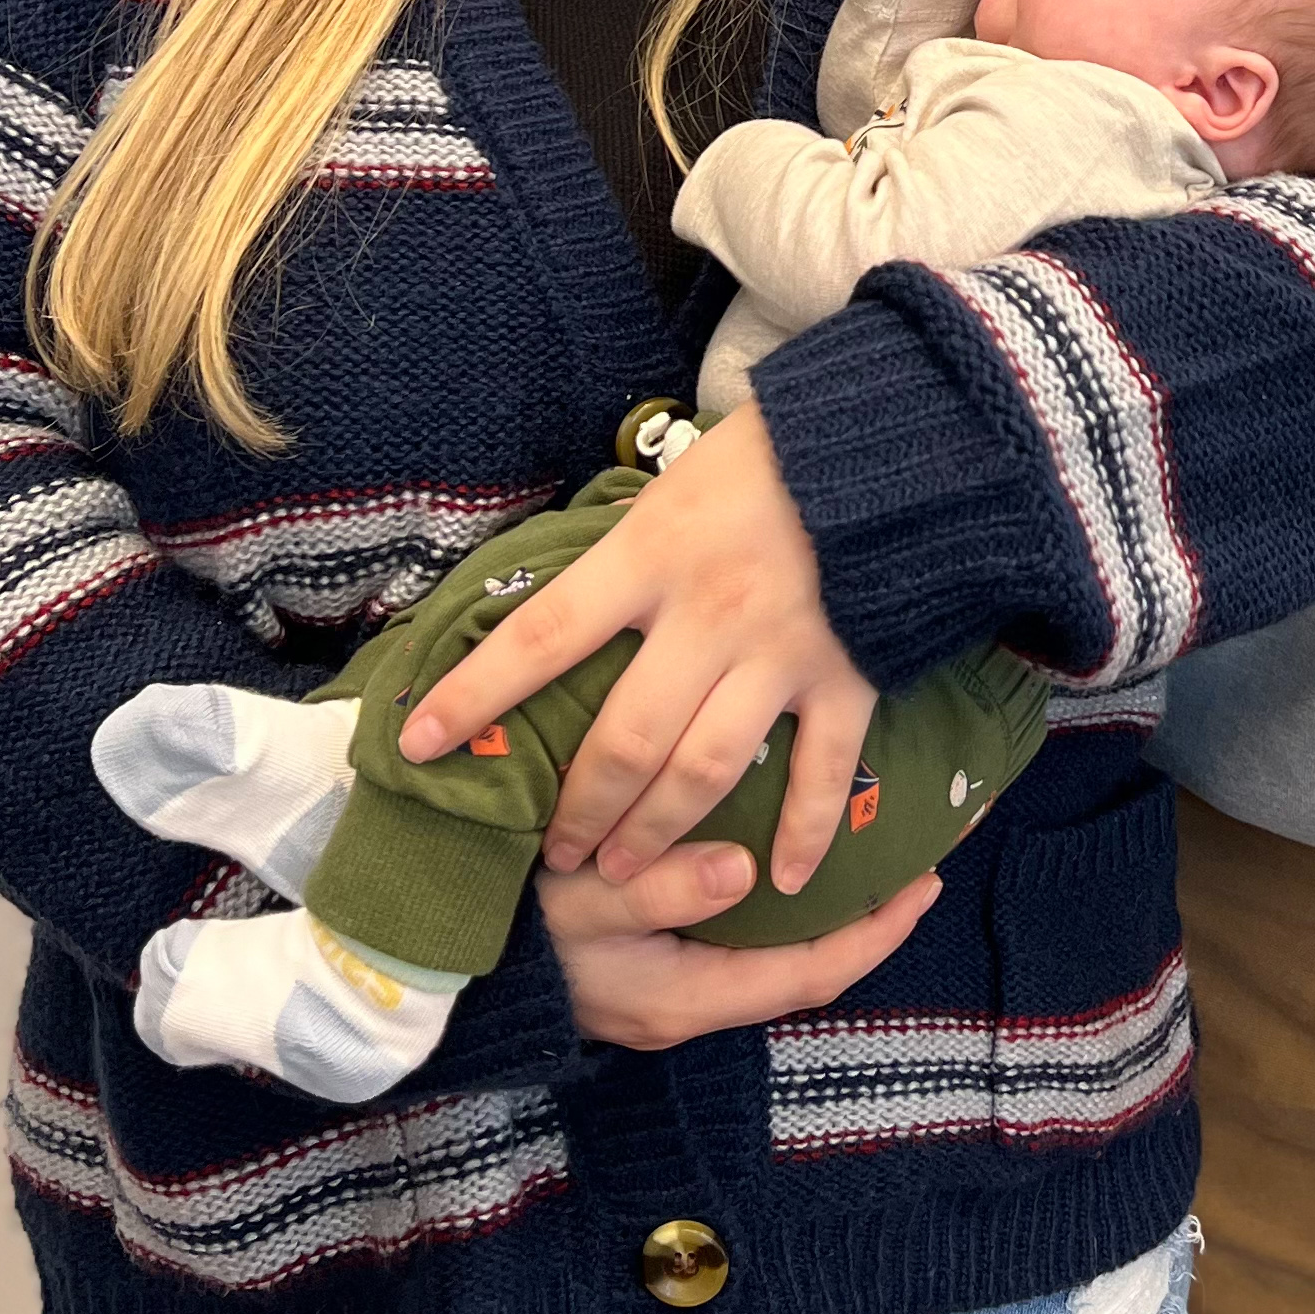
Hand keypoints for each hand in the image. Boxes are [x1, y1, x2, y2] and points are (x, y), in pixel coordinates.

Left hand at [397, 406, 876, 898]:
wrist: (897, 431)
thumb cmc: (775, 448)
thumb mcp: (675, 482)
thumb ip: (629, 550)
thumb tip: (571, 610)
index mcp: (650, 556)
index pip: (541, 637)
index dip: (474, 695)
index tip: (417, 745)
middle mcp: (707, 614)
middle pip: (622, 739)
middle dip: (579, 810)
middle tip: (554, 857)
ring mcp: (779, 652)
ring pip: (703, 770)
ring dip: (655, 832)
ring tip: (622, 873)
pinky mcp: (847, 674)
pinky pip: (822, 772)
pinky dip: (805, 834)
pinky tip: (784, 882)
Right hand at [537, 854, 940, 1052]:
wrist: (434, 975)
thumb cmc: (509, 934)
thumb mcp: (581, 904)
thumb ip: (661, 887)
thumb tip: (743, 868)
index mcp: (686, 998)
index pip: (809, 974)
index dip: (873, 933)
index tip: (924, 882)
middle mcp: (687, 1005)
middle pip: (800, 971)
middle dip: (858, 921)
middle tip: (908, 858)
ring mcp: (664, 993)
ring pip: (767, 956)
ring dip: (815, 911)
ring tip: (856, 851)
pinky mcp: (644, 973)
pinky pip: (731, 943)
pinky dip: (769, 904)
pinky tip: (774, 855)